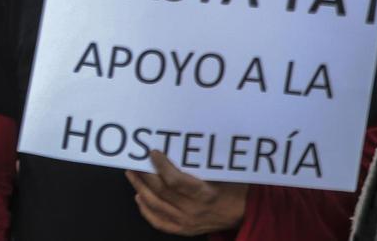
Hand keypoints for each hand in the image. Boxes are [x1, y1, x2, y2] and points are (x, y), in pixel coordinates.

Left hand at [125, 151, 247, 234]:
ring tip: (132, 175)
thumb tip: (177, 146)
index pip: (176, 181)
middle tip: (134, 161)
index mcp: (205, 194)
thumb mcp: (222, 174)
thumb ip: (201, 165)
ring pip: (156, 205)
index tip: (153, 153)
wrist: (244, 213)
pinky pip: (159, 222)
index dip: (162, 166)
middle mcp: (193, 210)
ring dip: (140, 188)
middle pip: (162, 192)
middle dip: (145, 175)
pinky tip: (139, 197)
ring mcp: (187, 222)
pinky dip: (146, 210)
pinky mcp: (183, 229)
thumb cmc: (233, 188)